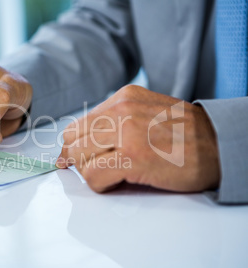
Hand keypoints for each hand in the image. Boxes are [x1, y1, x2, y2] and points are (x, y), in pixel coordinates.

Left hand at [56, 85, 219, 192]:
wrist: (219, 144)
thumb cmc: (185, 133)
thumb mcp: (146, 112)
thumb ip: (114, 122)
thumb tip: (78, 144)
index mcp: (123, 98)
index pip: (78, 123)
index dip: (72, 145)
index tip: (72, 158)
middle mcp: (121, 111)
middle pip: (73, 140)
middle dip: (78, 159)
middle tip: (93, 168)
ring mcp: (126, 133)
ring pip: (79, 157)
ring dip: (90, 172)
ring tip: (111, 174)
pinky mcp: (133, 158)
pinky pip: (94, 176)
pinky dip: (100, 185)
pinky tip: (118, 182)